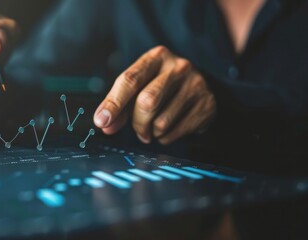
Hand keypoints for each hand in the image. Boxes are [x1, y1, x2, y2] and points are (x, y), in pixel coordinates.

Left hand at [93, 46, 216, 144]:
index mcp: (156, 57)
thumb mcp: (139, 88)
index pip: (130, 80)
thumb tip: (104, 124)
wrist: (199, 89)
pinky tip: (168, 130)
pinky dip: (165, 138)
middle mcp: (178, 66)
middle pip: (147, 101)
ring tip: (154, 129)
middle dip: (137, 123)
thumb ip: (119, 105)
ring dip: (151, 133)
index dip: (114, 103)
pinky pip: (176, 132)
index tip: (101, 121)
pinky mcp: (206, 104)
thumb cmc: (161, 87)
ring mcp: (195, 84)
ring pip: (161, 122)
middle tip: (139, 132)